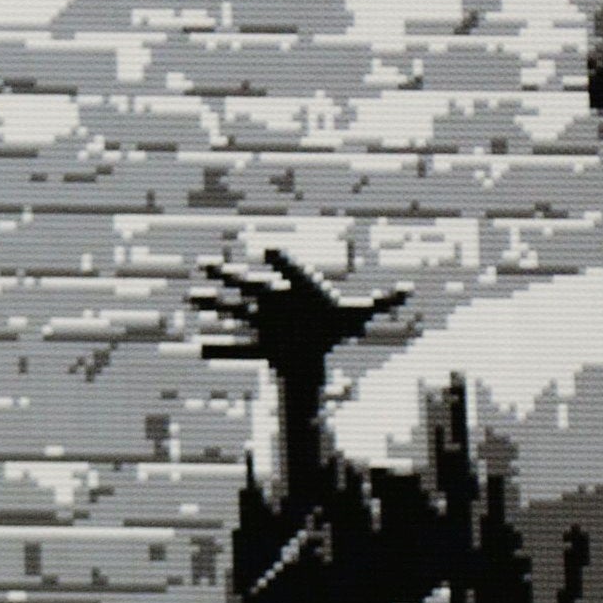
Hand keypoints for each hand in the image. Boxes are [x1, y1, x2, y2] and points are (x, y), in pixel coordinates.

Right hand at [187, 247, 410, 384]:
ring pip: (233, 307)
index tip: (271, 252)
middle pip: (247, 282)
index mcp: (295, 286)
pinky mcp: (255, 337)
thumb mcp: (359, 314)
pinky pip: (233, 339)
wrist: (314, 349)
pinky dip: (218, 343)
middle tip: (205, 263)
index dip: (283, 261)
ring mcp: (260, 317)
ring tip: (192, 297)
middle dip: (227, 274)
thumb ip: (383, 302)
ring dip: (213, 304)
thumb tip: (410, 290)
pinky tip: (199, 342)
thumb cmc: (335, 325)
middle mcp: (273, 299)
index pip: (288, 269)